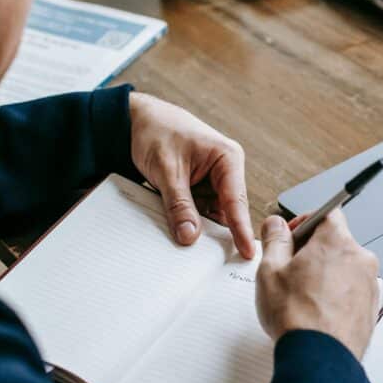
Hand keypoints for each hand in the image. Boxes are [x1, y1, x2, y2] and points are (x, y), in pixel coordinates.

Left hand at [129, 93, 254, 258]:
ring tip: (189, 244)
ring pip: (211, 214)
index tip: (246, 253)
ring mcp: (212, 180)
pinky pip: (198, 210)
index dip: (241, 229)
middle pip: (227, 211)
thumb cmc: (157, 131)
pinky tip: (180, 231)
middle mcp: (225, 170)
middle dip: (218, 232)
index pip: (236, 200)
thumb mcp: (167, 170)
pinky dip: (188, 220)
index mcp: (227, 158)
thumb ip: (179, 205)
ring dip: (199, 227)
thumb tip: (190, 236)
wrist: (135, 121)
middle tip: (216, 261)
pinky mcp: (199, 188)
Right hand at [256, 211, 379, 359]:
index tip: (292, 235)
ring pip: (345, 268)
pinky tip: (318, 312)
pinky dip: (337, 295)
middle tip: (291, 271)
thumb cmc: (298, 317)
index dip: (305, 221)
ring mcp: (369, 284)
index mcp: (337, 242)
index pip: (327, 213)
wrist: (320, 358)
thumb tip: (276, 225)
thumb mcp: (270, 271)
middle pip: (336, 242)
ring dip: (326, 275)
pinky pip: (352, 291)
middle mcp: (360, 258)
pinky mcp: (372, 307)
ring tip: (303, 297)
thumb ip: (274, 240)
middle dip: (313, 251)